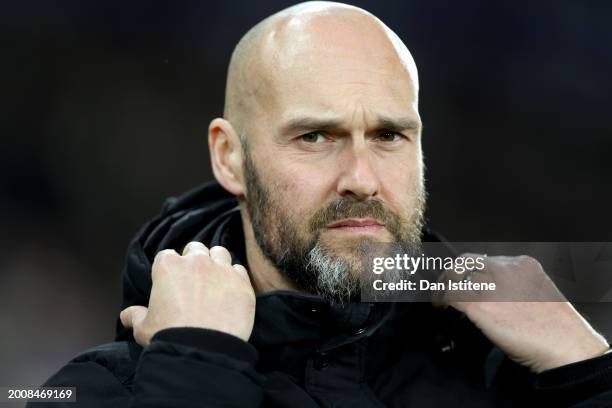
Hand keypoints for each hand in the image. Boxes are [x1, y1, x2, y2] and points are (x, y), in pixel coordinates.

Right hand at [120, 242, 255, 346]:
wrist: (203, 349)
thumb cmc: (169, 336)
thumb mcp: (143, 328)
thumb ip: (135, 316)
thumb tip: (127, 315)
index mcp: (169, 267)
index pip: (167, 256)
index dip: (169, 269)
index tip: (171, 282)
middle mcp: (196, 262)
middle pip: (195, 249)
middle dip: (193, 260)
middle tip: (194, 280)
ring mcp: (221, 270)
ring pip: (219, 253)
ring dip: (216, 262)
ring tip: (214, 280)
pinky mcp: (242, 282)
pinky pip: (239, 271)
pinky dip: (235, 278)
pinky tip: (231, 292)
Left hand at [441, 254, 609, 372]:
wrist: (567, 348)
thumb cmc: (556, 331)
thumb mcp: (537, 295)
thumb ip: (514, 287)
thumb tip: (491, 295)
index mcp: (523, 264)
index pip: (485, 259)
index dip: (469, 271)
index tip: (462, 282)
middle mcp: (505, 268)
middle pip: (466, 262)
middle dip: (452, 274)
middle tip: (444, 289)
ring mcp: (491, 284)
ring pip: (454, 275)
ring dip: (444, 287)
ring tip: (441, 300)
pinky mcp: (480, 304)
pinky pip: (450, 295)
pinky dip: (441, 300)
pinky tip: (441, 309)